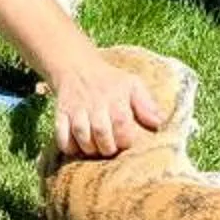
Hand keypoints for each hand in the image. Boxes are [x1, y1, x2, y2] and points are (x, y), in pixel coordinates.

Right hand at [49, 48, 165, 157]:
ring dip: (89, 147)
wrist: (78, 68)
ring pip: (81, 133)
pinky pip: (61, 134)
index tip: (127, 144)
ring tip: (97, 150)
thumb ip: (146, 104)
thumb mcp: (133, 85)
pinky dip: (68, 146)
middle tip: (112, 150)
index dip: (125, 138)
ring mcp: (76, 109)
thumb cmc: (111, 82)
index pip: (122, 122)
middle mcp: (95, 103)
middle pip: (101, 130)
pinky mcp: (60, 114)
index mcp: (116, 97)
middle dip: (108, 147)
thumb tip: (159, 123)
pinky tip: (77, 149)